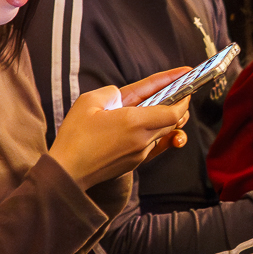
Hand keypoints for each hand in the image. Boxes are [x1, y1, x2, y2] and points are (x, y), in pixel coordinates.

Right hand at [49, 70, 189, 189]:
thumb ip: (111, 93)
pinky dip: (158, 132)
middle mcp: (142, 140)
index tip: (187, 81)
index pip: (173, 111)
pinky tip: (155, 124)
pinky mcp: (133, 163)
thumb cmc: (75, 137)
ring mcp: (139, 154)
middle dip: (178, 103)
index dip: (182, 96)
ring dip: (168, 118)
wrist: (66, 172)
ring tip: (168, 103)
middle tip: (179, 89)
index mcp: (134, 122)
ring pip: (164, 133)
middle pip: (173, 121)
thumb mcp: (89, 102)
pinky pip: (154, 145)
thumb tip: (121, 96)